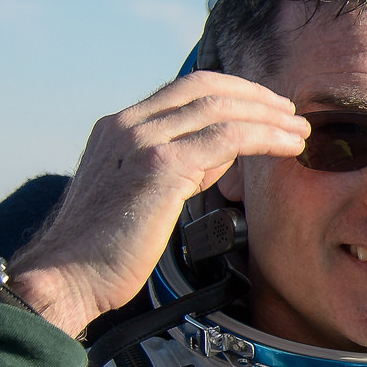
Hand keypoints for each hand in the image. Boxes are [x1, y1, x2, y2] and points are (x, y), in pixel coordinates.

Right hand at [10, 73, 308, 335]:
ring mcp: (140, 140)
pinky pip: (226, 136)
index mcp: (118, 127)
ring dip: (268, 115)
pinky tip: (287, 146)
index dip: (232, 93)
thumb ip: (175, 169)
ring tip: (299, 130)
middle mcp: (126, 124)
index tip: (265, 108)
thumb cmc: (103, 254)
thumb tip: (219, 158)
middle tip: (291, 114)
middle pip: (204, 88)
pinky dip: (264, 136)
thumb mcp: (140, 197)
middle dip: (255, 96)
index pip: (184, 91)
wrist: (67, 277)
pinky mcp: (159, 165)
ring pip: (220, 107)